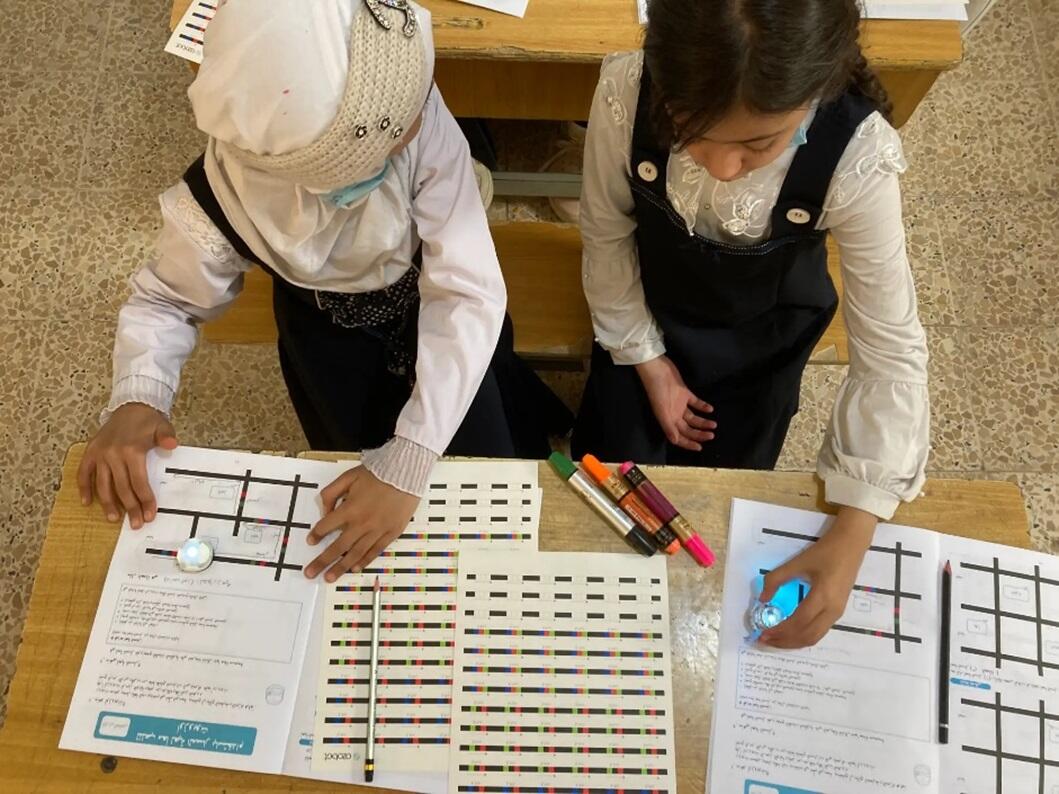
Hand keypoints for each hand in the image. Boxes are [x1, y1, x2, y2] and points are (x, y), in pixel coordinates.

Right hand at [77, 403, 177, 528]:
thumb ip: (166, 437)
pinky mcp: (90, 452)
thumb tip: (172, 445)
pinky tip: (86, 502)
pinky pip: (83, 473)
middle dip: (129, 508)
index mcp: (132, 451)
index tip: (149, 515)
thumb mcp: (162, 426)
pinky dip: (84, 488)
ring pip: (102, 484)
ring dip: (107, 503)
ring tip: (113, 518)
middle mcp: (113, 455)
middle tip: (134, 524)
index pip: (139, 482)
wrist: (130, 406)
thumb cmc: (148, 420)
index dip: (145, 500)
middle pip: (121, 488)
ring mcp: (100, 455)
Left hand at [304, 467, 418, 582]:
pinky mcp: (391, 533)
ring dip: (341, 567)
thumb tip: (325, 511)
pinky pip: (375, 551)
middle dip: (322, 561)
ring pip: (356, 553)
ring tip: (330, 577)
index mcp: (349, 509)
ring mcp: (377, 530)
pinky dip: (365, 561)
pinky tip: (355, 569)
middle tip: (310, 573)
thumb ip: (331, 493)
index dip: (316, 534)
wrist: (406, 473)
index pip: (326, 526)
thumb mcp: (348, 476)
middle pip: (338, 547)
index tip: (311, 541)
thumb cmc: (378, 473)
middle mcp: (361, 523)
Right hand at [635, 355, 715, 450]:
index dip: (688, 443)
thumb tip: (675, 442)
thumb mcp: (661, 410)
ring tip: (713, 424)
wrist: (657, 369)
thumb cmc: (657, 390)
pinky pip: (695, 403)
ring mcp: (679, 403)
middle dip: (699, 434)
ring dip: (703, 422)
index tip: (700, 447)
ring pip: (693, 418)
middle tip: (712, 435)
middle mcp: (673, 414)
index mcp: (667, 420)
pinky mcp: (684, 393)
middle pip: (688, 429)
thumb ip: (668, 426)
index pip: (678, 436)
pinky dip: (702, 407)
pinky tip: (710, 409)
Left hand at [758, 506, 878, 648]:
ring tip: (774, 639)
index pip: (798, 622)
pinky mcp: (838, 611)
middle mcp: (833, 610)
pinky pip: (820, 631)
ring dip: (793, 642)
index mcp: (823, 597)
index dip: (780, 630)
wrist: (851, 544)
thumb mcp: (797, 562)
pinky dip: (803, 636)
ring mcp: (838, 613)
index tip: (762, 632)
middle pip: (807, 636)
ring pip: (815, 637)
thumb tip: (762, 598)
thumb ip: (776, 579)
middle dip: (784, 641)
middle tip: (764, 640)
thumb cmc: (824, 552)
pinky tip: (790, 632)